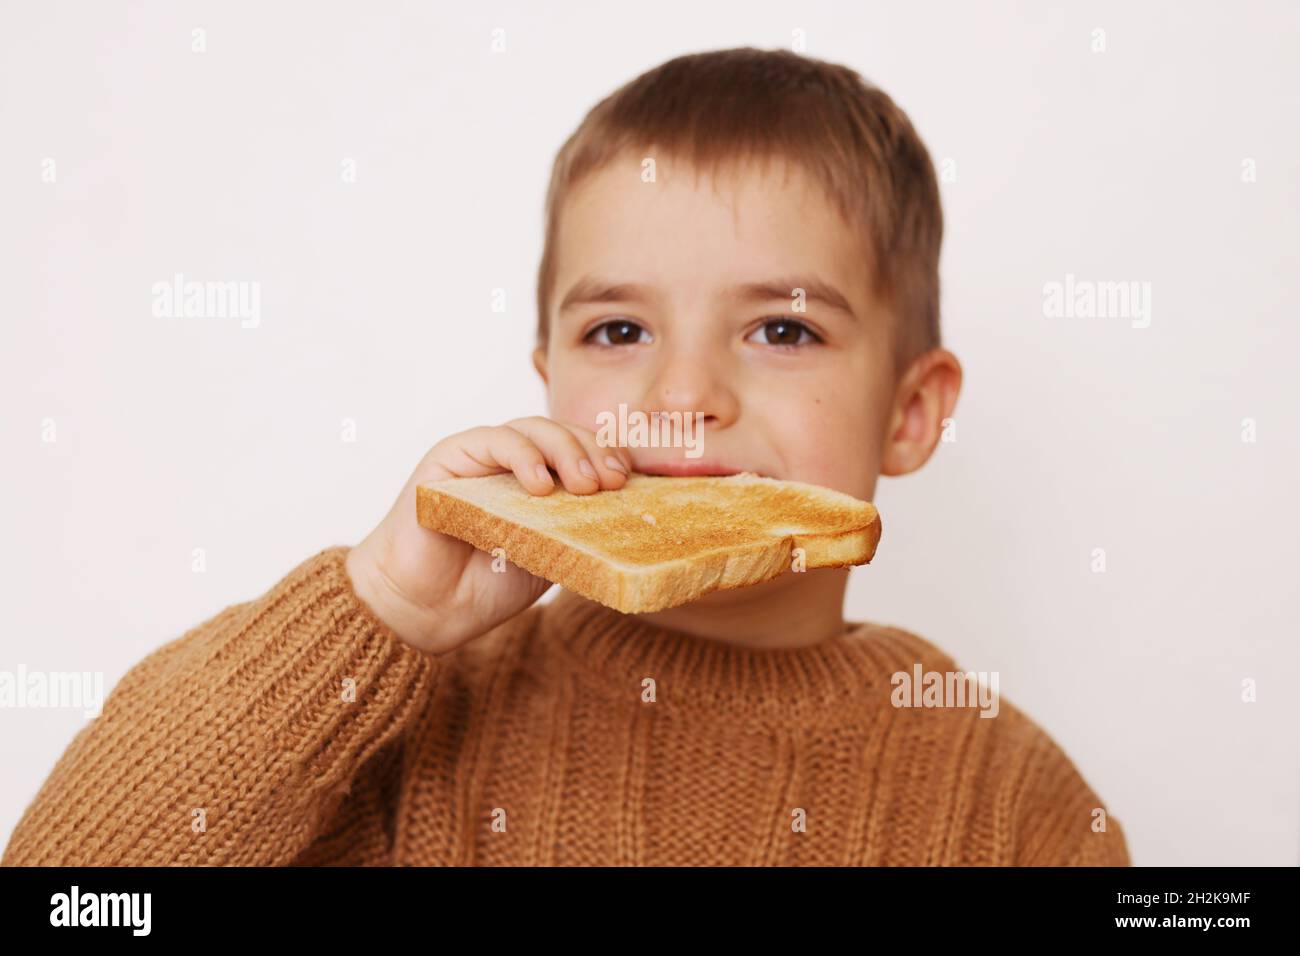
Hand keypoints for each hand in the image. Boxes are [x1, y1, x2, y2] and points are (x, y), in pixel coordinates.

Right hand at [345, 417, 633, 654]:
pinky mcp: (450, 457)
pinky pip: (495, 440)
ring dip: (566, 450)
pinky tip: (540, 483)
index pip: (582, 449)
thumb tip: (633, 521)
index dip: (608, 456)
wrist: (425, 609)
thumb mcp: (552, 555)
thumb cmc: (484, 586)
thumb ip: (580, 529)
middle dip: (593, 451)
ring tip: (584, 484)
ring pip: (533, 429)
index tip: (630, 481)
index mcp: (539, 481)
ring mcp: (482, 456)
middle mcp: (512, 462)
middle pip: (563, 433)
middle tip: (612, 481)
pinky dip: (522, 455)